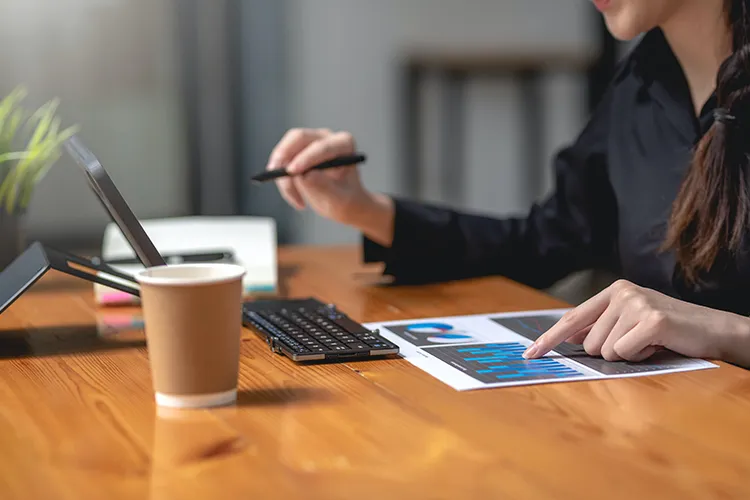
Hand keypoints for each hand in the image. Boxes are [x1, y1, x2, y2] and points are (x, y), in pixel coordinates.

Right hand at [266, 128, 368, 223]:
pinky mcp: (297, 152)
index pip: (322, 146)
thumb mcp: (338, 199)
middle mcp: (326, 138)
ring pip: (285, 151)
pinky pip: (281, 161)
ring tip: (297, 200)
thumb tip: (303, 175)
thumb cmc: (346, 199)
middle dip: (284, 156)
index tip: (292, 172)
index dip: (306, 158)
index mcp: (344, 144)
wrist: (343, 202)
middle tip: (275, 174)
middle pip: (298, 138)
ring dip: (283, 175)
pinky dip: (282, 180)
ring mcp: (310, 143)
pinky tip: (294, 196)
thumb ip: (323, 186)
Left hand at [522, 279, 749, 363]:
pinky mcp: (651, 320)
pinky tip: (657, 345)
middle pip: (590, 342)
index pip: (572, 318)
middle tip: (639, 343)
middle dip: (612, 352)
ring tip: (650, 342)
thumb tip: (568, 336)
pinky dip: (641, 356)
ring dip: (628, 355)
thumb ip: (599, 326)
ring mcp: (636, 304)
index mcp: (613, 291)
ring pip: (606, 350)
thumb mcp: (629, 323)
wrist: (713, 330)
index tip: (530, 354)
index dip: (549, 338)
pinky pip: (625, 353)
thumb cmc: (668, 331)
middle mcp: (621, 293)